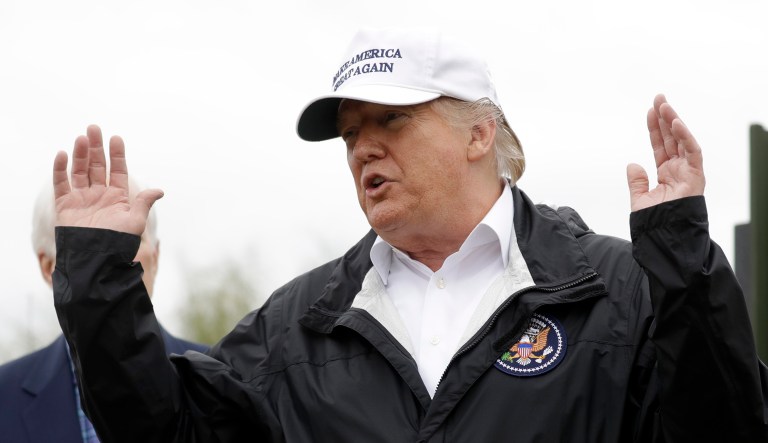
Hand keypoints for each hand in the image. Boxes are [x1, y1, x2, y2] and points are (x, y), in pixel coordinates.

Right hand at [53, 125, 162, 234]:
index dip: (117, 154)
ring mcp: (82, 198)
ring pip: (80, 171)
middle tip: (94, 128)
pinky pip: (61, 184)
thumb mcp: (135, 221)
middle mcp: (99, 195)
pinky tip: (63, 154)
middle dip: (96, 147)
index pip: (117, 170)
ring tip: (82, 138)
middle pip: (97, 166)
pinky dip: (60, 169)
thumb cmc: (118, 242)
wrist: (96, 258)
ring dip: (80, 154)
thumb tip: (160, 191)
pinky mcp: (65, 205)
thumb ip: (143, 203)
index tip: (116, 138)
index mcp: (117, 197)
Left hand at [626, 94, 704, 211]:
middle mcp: (678, 169)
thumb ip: (636, 182)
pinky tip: (675, 121)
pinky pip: (692, 151)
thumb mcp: (639, 199)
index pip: (660, 145)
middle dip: (665, 117)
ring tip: (663, 104)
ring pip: (682, 140)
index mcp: (665, 173)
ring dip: (673, 121)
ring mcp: (688, 171)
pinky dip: (685, 136)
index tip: (649, 111)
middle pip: (672, 138)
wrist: (665, 234)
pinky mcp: (696, 175)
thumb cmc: (654, 221)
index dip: (654, 128)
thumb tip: (632, 164)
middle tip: (658, 97)